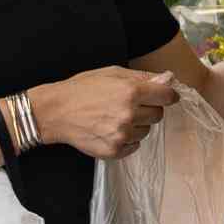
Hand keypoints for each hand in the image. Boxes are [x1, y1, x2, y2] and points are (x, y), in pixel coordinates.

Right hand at [29, 66, 178, 160]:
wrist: (55, 112)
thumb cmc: (82, 89)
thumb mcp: (112, 73)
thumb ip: (142, 77)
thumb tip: (167, 80)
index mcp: (130, 91)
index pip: (167, 96)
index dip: (168, 95)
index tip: (166, 96)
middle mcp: (128, 114)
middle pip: (158, 115)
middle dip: (148, 109)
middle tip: (129, 105)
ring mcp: (121, 135)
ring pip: (146, 131)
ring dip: (137, 125)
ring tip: (115, 117)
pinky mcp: (114, 151)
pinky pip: (134, 146)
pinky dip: (127, 139)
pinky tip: (110, 130)